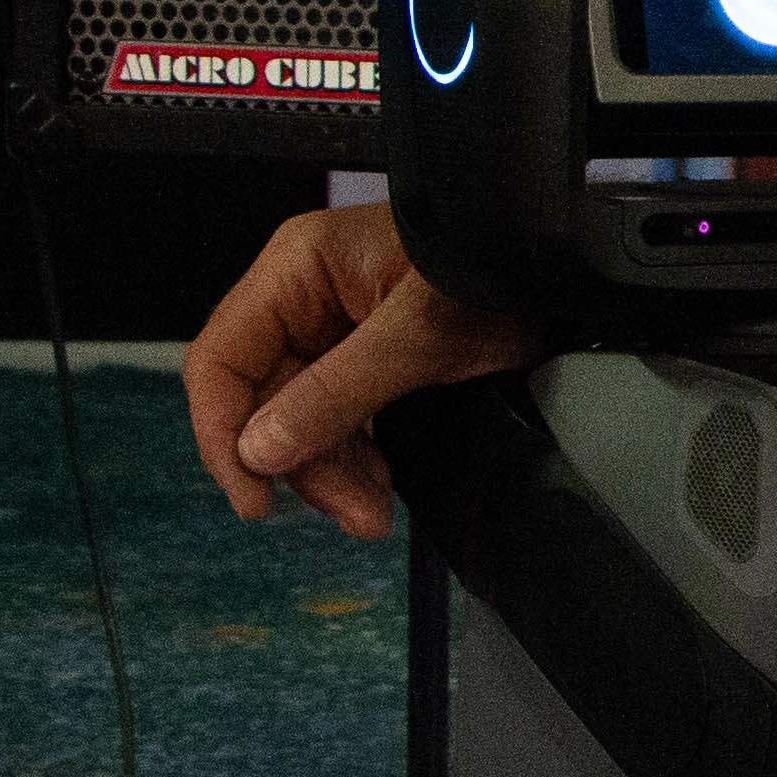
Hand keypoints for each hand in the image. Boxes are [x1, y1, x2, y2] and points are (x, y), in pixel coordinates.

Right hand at [180, 203, 540, 539]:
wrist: (554, 266)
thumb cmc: (491, 265)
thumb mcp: (417, 335)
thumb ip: (337, 392)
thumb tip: (261, 450)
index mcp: (296, 271)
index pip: (221, 361)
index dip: (223, 434)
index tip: (253, 496)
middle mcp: (306, 299)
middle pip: (265, 402)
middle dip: (302, 464)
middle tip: (350, 511)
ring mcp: (338, 330)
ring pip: (302, 419)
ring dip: (333, 473)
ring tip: (372, 512)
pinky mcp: (372, 358)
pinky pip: (341, 419)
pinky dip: (357, 460)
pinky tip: (377, 489)